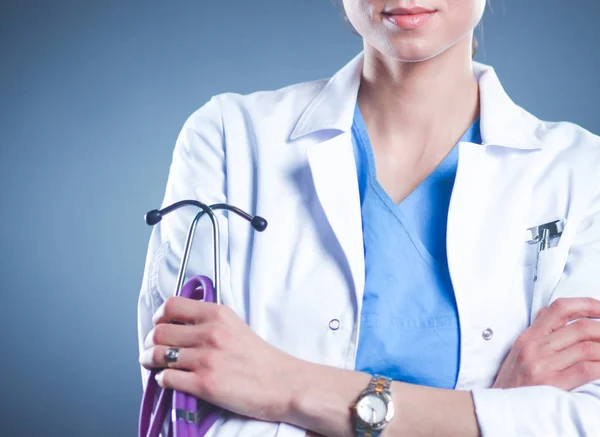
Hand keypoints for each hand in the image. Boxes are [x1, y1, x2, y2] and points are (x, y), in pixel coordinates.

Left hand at [139, 297, 300, 421]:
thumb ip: (209, 321)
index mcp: (218, 314)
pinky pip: (166, 379)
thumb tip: (177, 323)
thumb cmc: (261, 358)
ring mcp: (206, 359)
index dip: (159, 316)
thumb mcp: (236, 325)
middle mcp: (210, 333)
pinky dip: (162, 380)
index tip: (158, 323)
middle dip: (150, 342)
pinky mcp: (204, 384)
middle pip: (159, 331)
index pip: (171, 305)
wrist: (283, 383)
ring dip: (151, 360)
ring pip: (159, 355)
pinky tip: (169, 380)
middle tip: (152, 348)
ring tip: (153, 364)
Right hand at [493, 297, 599, 389]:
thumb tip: (547, 312)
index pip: (559, 309)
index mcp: (528, 337)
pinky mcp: (552, 384)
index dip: (586, 304)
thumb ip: (535, 331)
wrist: (501, 408)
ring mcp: (543, 365)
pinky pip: (586, 369)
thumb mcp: (517, 351)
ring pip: (587, 347)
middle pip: (579, 327)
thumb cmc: (511, 382)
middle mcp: (535, 347)